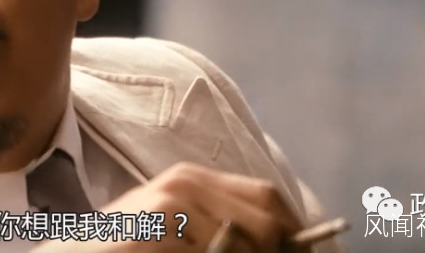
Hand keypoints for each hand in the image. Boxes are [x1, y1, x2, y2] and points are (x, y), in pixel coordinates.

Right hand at [31, 162, 306, 252]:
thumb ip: (223, 231)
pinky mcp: (154, 230)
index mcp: (194, 180)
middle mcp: (185, 185)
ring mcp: (169, 206)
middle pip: (266, 224)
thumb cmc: (128, 251)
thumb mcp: (179, 231)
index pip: (269, 198)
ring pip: (242, 248)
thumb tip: (285, 244)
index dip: (296, 231)